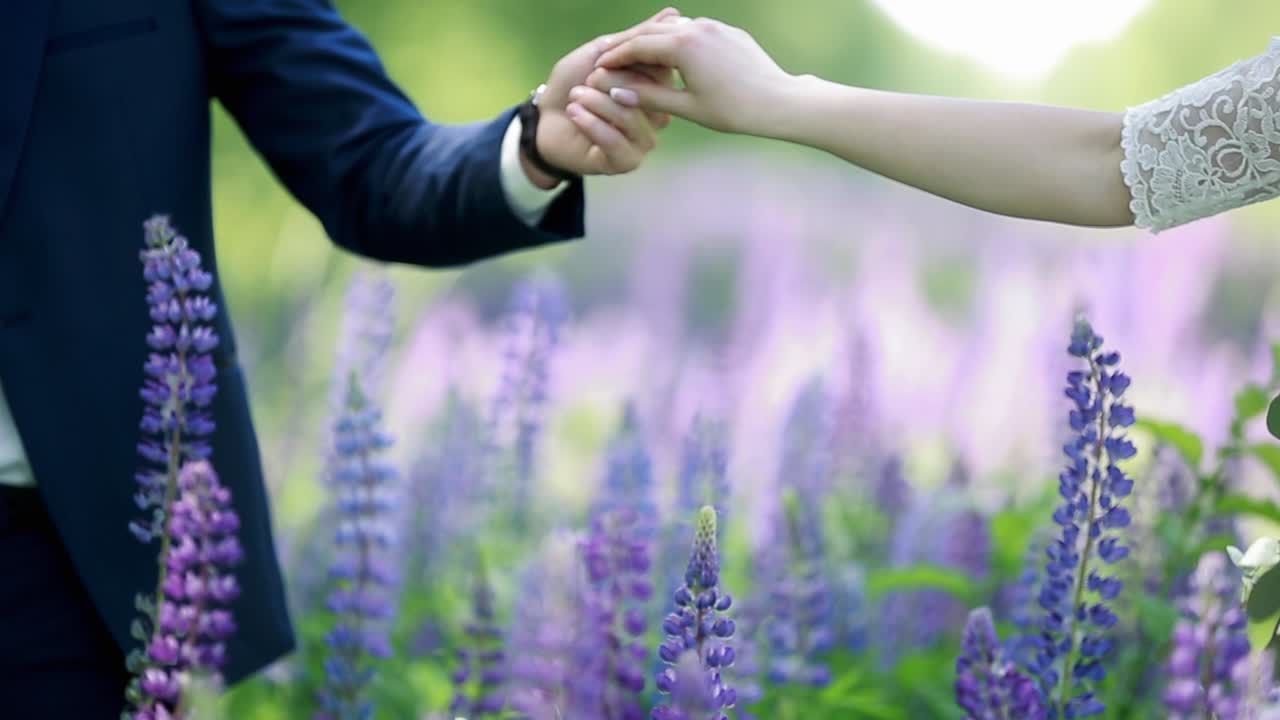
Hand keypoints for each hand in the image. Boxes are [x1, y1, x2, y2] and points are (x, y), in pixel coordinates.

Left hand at [526, 8, 679, 185]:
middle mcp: (657, 116)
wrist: (544, 118)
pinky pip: (617, 143)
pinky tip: (575, 114)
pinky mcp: (626, 162)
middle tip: (588, 79)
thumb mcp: (600, 53)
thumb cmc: (573, 84)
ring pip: (631, 119)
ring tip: (575, 97)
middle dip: (613, 82)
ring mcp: (643, 141)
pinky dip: (592, 124)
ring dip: (598, 103)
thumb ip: (634, 38)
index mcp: (656, 90)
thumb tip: (673, 12)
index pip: (661, 71)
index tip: (601, 60)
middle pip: (648, 95)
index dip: (631, 62)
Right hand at [590, 17, 794, 135]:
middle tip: (608, 56)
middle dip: (629, 44)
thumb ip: (649, 97)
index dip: (615, 57)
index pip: (638, 46)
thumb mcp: (687, 107)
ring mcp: (715, 27)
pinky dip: (675, 41)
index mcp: (684, 46)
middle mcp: (698, 28)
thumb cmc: (734, 110)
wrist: (779, 101)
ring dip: (652, 40)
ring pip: (673, 28)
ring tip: (636, 57)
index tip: (598, 67)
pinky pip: (694, 31)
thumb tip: (615, 92)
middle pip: (652, 31)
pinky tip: (669, 56)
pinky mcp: (728, 32)